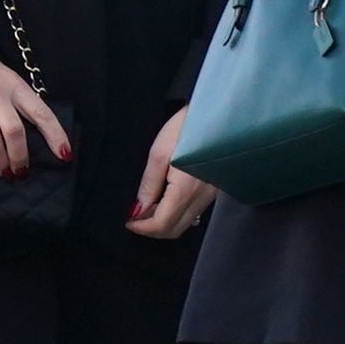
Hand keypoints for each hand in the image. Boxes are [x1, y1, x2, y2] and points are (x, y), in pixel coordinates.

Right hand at [0, 59, 68, 180]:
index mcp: (17, 87)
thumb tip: (42, 138)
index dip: (55, 135)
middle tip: (23, 172)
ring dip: (1, 160)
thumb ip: (24, 105)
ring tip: (6, 174)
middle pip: (14, 130)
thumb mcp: (12, 83)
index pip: (41, 113)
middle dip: (20, 156)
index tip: (64, 154)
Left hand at [127, 105, 215, 238]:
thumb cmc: (185, 128)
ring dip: (163, 222)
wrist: (217, 113)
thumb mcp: (159, 153)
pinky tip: (165, 200)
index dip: (142, 228)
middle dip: (152, 229)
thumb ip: (149, 185)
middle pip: (174, 230)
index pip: (162, 225)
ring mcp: (210, 197)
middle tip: (135, 217)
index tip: (128, 221)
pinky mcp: (213, 191)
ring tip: (147, 207)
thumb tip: (138, 210)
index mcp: (186, 190)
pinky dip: (175, 214)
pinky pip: (192, 213)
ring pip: (184, 224)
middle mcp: (201, 199)